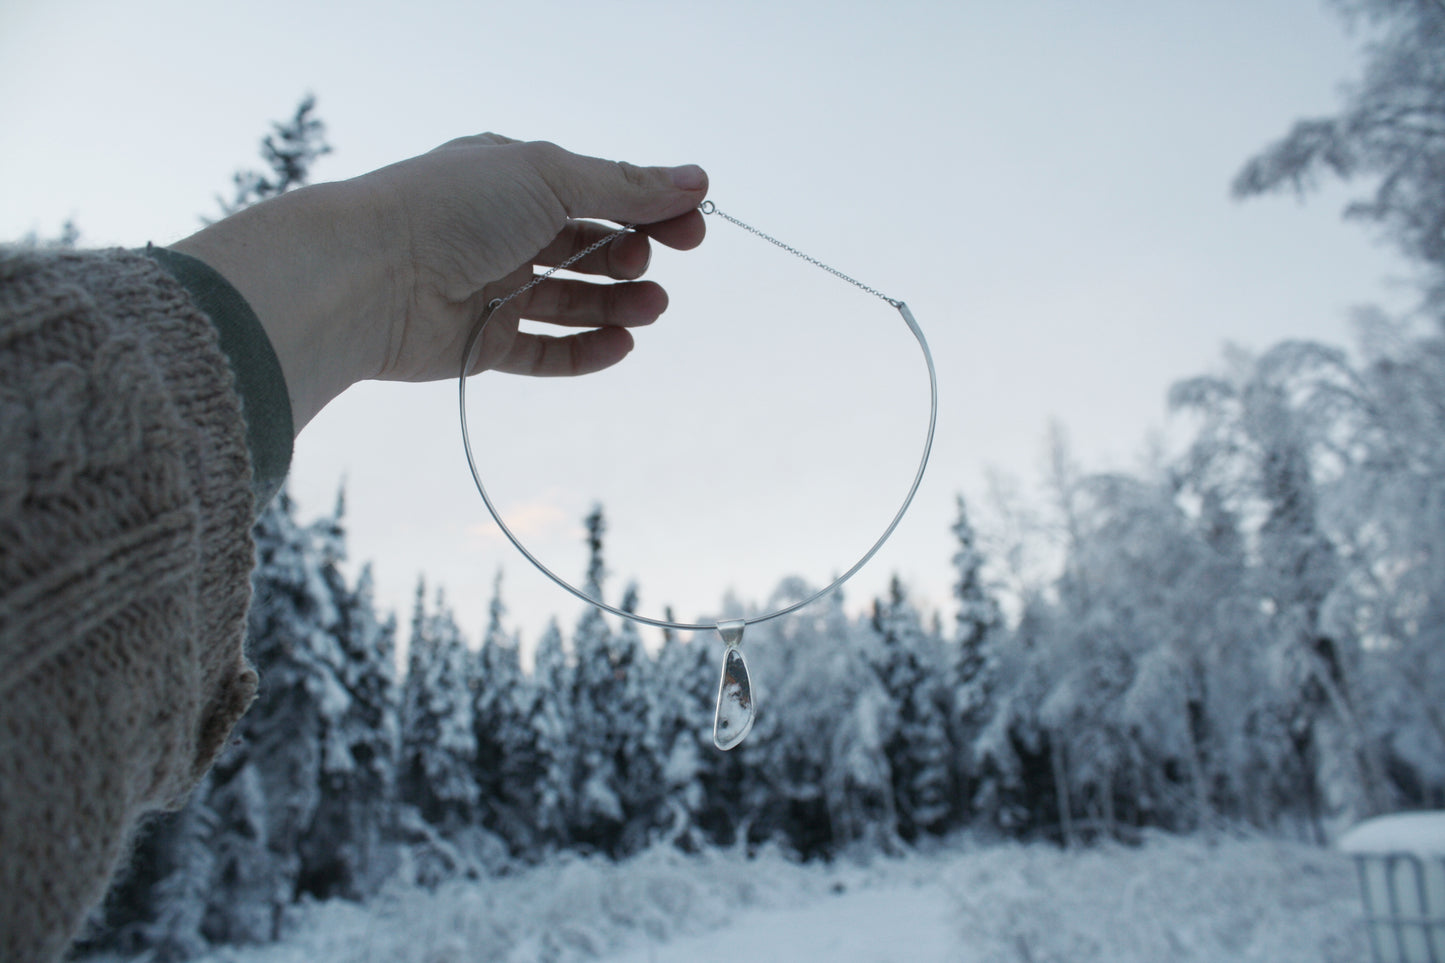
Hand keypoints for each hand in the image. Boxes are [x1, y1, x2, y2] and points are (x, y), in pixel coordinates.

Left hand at [172, 134, 708, 431]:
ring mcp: (493, 290)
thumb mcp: (550, 178)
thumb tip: (697, 180)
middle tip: (653, 262)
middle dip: (631, 254)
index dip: (649, 207)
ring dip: (618, 304)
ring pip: (572, 301)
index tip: (694, 227)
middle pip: (588, 247)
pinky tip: (622, 344)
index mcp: (514, 178)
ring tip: (652, 308)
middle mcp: (503, 232)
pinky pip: (546, 351)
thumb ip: (625, 186)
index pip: (598, 191)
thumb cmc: (451, 209)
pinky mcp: (482, 345)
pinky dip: (587, 350)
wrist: (369, 276)